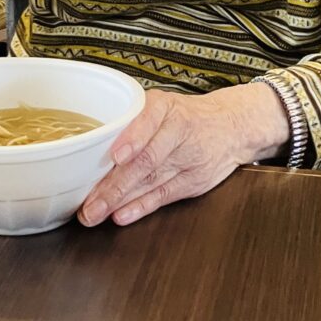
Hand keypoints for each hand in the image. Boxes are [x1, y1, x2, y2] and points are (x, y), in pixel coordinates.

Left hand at [79, 82, 288, 226]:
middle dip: (115, 184)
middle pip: (147, 160)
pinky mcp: (193, 182)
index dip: (133, 138)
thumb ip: (133, 121)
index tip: (115, 155)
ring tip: (96, 212)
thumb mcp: (162, 104)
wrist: (231, 126)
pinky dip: (141, 207)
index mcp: (166, 107)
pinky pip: (164, 196)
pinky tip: (122, 215)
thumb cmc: (187, 115)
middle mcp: (178, 132)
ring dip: (121, 200)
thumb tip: (91, 145)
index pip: (150, 121)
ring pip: (152, 181)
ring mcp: (188, 159)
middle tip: (89, 201)